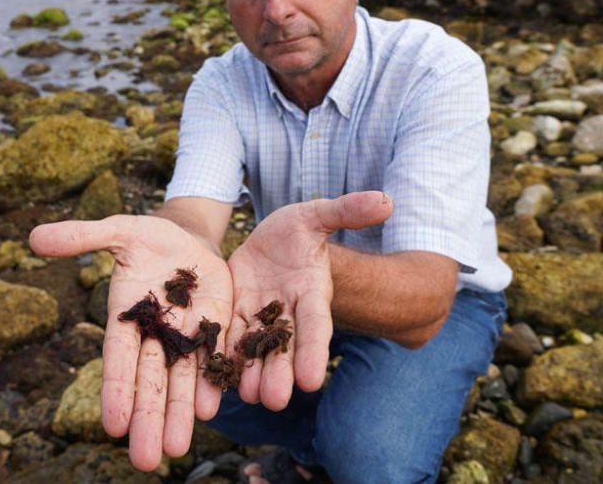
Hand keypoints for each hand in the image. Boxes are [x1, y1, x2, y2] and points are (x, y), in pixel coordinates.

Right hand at [29, 214, 232, 470]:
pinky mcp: (214, 329)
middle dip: (149, 420)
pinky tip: (211, 410)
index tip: (111, 426)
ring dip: (180, 414)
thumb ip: (81, 236)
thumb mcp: (117, 230)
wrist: (188, 238)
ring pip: (182, 381)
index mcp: (126, 316)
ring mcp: (185, 335)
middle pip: (150, 383)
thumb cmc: (147, 237)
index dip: (116, 391)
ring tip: (177, 449)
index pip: (118, 360)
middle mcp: (154, 334)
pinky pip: (213, 360)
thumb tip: (33, 236)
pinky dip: (212, 384)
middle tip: (146, 461)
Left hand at [225, 191, 391, 409]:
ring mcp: (259, 315)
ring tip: (247, 396)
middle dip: (279, 373)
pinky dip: (222, 355)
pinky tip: (214, 378)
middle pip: (285, 347)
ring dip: (250, 372)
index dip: (313, 352)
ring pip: (255, 348)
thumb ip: (347, 210)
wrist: (269, 240)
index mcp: (311, 291)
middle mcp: (287, 311)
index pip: (315, 326)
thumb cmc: (298, 229)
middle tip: (273, 401)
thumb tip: (387, 200)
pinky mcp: (234, 312)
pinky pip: (227, 335)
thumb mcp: (317, 214)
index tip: (311, 381)